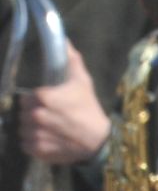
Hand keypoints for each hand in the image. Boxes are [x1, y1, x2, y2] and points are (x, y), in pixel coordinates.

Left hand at [18, 46, 109, 164]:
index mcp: (44, 97)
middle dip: (33, 114)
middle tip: (50, 117)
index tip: (48, 103)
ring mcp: (36, 134)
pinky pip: (25, 144)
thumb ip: (70, 61)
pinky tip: (47, 140)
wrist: (101, 142)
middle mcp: (36, 115)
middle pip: (23, 112)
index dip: (36, 100)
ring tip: (49, 130)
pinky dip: (33, 144)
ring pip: (23, 128)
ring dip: (32, 129)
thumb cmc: (90, 110)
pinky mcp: (38, 150)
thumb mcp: (83, 82)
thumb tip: (64, 40)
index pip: (26, 97)